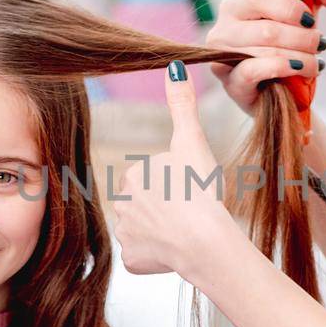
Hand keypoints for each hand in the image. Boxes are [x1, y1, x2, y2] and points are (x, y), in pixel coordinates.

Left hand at [112, 61, 242, 277]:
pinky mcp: (132, 261)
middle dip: (166, 207)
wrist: (205, 241)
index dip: (177, 183)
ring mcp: (125, 235)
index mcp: (132, 174)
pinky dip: (160, 257)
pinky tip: (175, 252)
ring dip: (163, 232)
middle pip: (147, 203)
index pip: (154, 177)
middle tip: (189, 210)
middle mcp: (120, 204)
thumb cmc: (201, 190)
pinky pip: (145, 257)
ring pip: (146, 230)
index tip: (189, 189)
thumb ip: (182, 105)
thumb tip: (173, 65)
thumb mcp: (192, 141)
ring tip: (185, 231)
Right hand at [205, 0, 325, 115]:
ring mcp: (223, 58)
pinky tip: (297, 69)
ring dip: (300, 57)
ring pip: (265, 51)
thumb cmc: (287, 43)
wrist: (281, 88)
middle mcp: (224, 29)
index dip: (288, 8)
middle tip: (319, 44)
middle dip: (303, 39)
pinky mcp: (231, 84)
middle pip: (267, 30)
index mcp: (237, 5)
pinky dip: (281, 68)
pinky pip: (253, 71)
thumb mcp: (304, 10)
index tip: (310, 19)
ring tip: (315, 63)